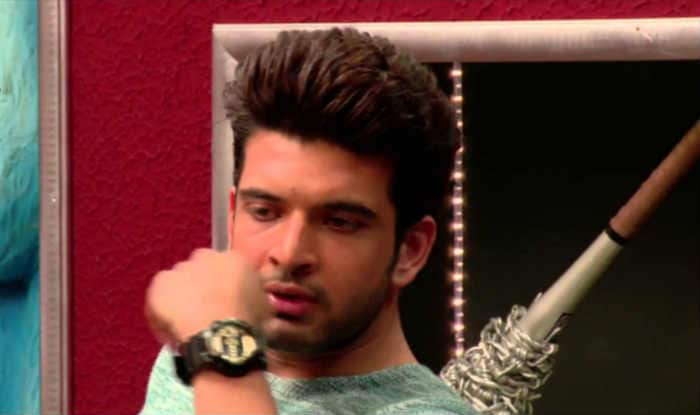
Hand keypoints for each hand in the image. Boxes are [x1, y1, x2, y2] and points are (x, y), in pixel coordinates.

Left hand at [145, 248, 267, 345]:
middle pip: (200, 268)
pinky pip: (159, 293)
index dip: (223, 284)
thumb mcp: (265, 306)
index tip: (224, 300)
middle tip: (204, 309)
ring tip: (186, 320)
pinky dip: (162, 306)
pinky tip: (171, 325)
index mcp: (234, 258)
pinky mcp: (161, 282)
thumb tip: (255, 298)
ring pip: (179, 280)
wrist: (221, 334)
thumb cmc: (248, 322)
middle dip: (201, 284)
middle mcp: (207, 255)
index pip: (226, 266)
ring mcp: (181, 268)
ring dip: (182, 294)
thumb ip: (257, 295)